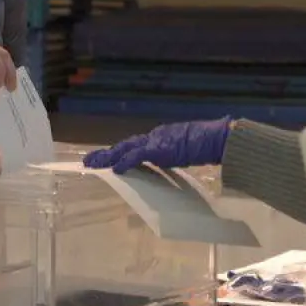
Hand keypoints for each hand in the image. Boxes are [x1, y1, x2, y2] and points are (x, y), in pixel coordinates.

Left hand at [82, 117, 232, 172]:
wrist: (216, 138)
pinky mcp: (159, 149)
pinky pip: (137, 156)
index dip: (120, 152)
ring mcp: (156, 141)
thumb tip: (167, 164)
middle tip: (89, 161)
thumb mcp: (185, 152)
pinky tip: (115, 170)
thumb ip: (172, 157)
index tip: (108, 159)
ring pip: (125, 148)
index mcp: (161, 137)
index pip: (136, 145)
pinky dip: (125, 162)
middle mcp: (155, 136)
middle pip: (125, 145)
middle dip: (106, 153)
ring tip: (92, 164)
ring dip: (107, 157)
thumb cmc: (207, 145)